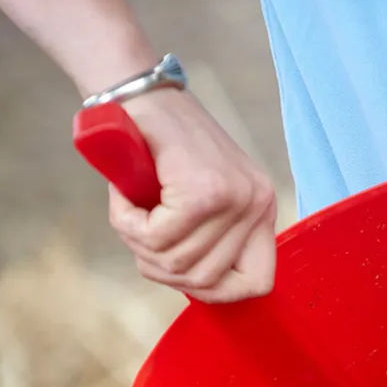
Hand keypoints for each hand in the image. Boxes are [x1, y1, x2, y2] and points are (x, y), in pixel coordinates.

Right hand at [109, 88, 276, 301]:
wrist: (140, 93)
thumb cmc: (166, 146)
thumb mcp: (202, 196)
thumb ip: (210, 239)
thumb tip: (199, 285)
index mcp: (262, 210)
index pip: (258, 282)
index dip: (220, 293)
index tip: (186, 277)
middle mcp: (257, 206)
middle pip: (205, 279)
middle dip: (161, 268)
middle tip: (140, 235)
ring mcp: (234, 200)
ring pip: (177, 263)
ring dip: (140, 245)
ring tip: (131, 213)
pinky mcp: (203, 193)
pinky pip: (155, 238)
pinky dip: (127, 224)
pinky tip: (124, 197)